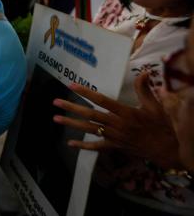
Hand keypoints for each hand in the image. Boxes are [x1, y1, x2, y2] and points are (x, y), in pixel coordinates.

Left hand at [52, 74, 180, 168]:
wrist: (165, 149)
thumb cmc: (160, 126)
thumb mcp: (154, 106)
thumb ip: (144, 89)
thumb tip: (143, 72)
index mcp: (125, 113)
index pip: (102, 100)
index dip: (86, 93)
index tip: (72, 85)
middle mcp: (116, 125)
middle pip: (90, 115)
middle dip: (72, 108)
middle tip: (56, 102)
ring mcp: (114, 137)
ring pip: (89, 129)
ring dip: (72, 124)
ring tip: (56, 118)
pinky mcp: (114, 146)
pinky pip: (96, 146)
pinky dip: (83, 146)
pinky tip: (70, 143)